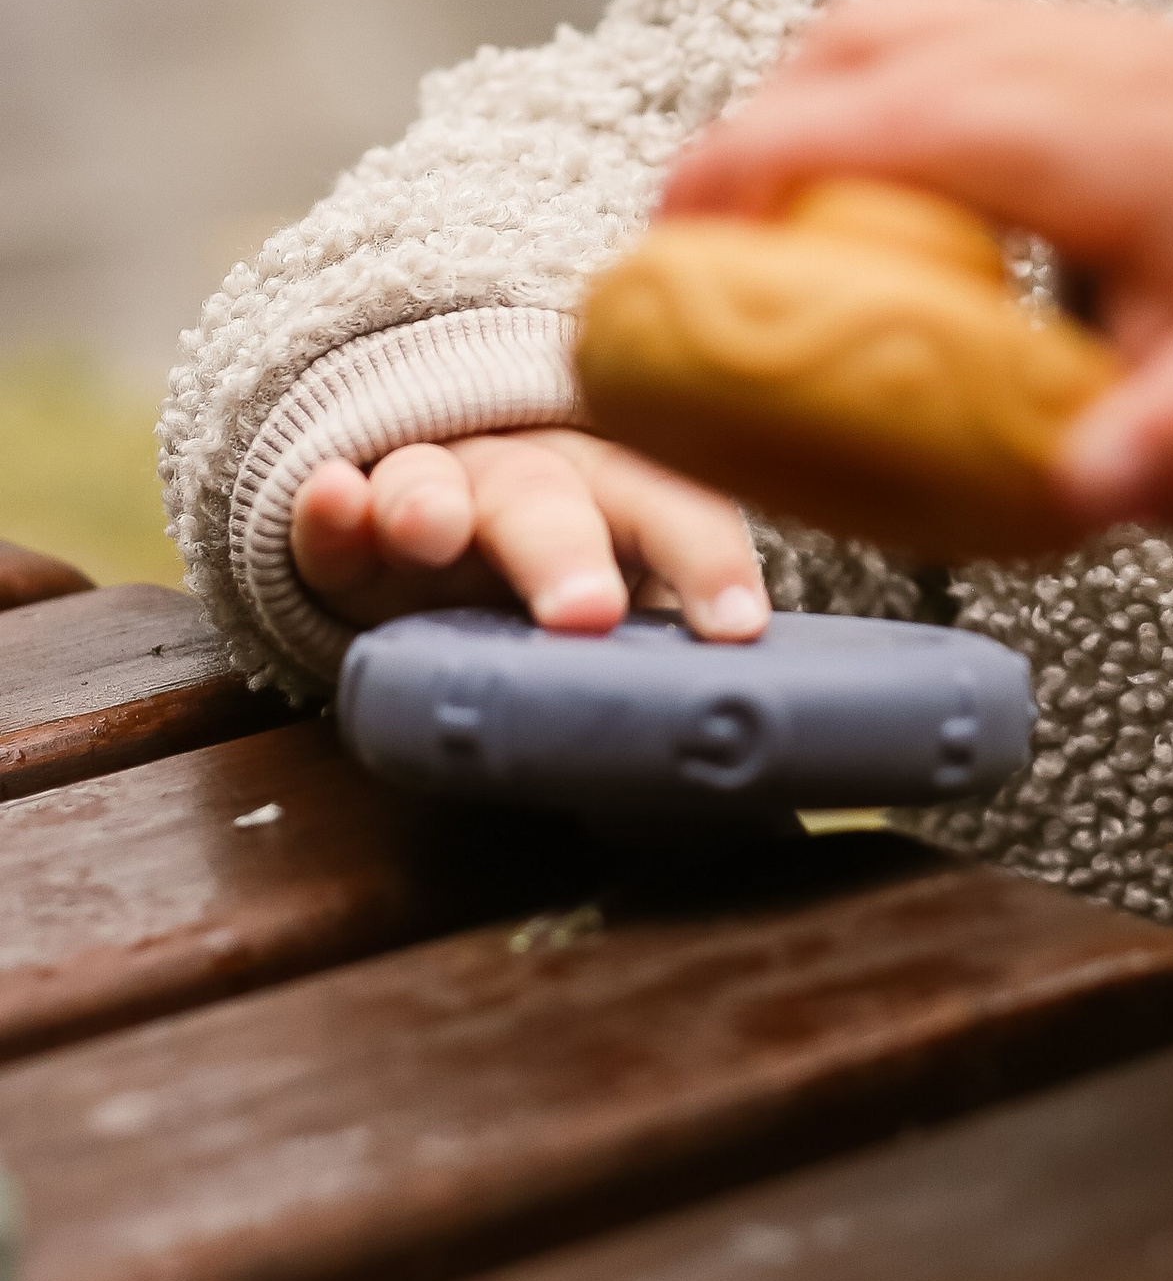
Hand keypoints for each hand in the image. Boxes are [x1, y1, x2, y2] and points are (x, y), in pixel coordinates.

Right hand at [291, 428, 768, 639]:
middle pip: (550, 501)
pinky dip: (329, 510)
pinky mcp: (345, 528)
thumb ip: (648, 680)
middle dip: (565, 551)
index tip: (734, 626)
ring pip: (433, 483)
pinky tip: (332, 496)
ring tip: (429, 531)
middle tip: (584, 612)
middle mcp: (527, 484)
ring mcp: (429, 494)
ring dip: (430, 503)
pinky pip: (331, 520)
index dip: (705, 560)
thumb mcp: (613, 621)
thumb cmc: (555, 586)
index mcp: (614, 498)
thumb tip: (707, 797)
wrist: (439, 531)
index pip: (671, 514)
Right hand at [659, 0, 1172, 528]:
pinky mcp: (1064, 25)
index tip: (671, 240)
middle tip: (682, 248)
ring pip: (883, 22)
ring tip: (744, 216)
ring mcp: (1065, 22)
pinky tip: (838, 182)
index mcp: (1099, 138)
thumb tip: (1090, 489)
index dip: (764, 162)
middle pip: (863, 47)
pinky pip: (923, 25)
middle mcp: (1070, 53)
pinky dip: (850, 87)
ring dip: (793, 104)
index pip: (897, 117)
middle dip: (748, 133)